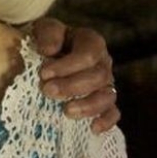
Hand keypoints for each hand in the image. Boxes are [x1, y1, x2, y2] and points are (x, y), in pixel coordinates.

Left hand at [32, 18, 119, 133]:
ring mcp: (106, 83)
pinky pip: (113, 113)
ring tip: (66, 111)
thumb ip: (48, 34)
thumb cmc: (45, 40)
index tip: (43, 73)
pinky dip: (106, 121)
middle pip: (98, 77)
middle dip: (72, 86)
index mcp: (90, 41)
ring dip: (88, 105)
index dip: (68, 66)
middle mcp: (103, 62)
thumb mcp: (43, 28)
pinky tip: (93, 128)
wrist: (43, 55)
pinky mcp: (103, 101)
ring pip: (108, 96)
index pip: (88, 54)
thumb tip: (49, 50)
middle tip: (47, 90)